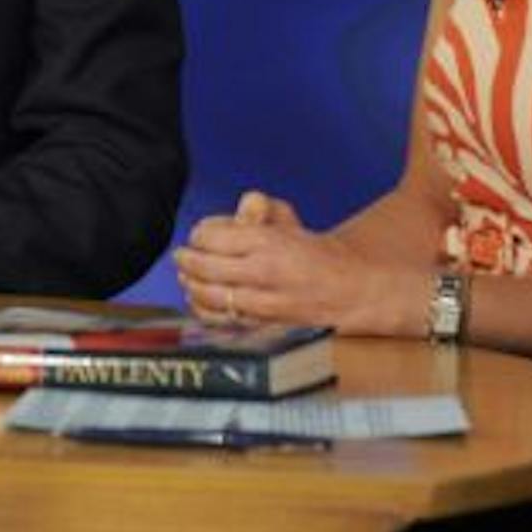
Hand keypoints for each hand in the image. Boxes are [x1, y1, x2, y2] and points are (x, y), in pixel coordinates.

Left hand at [172, 189, 420, 335]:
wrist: (350, 291)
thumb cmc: (317, 255)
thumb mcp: (291, 223)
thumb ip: (263, 210)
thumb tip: (242, 206)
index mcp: (269, 241)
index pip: (213, 236)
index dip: (200, 234)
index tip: (198, 235)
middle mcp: (263, 272)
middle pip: (205, 266)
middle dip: (187, 260)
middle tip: (180, 256)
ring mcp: (263, 302)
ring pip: (210, 295)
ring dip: (191, 285)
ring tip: (186, 277)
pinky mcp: (263, 324)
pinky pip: (222, 318)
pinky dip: (204, 309)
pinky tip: (198, 299)